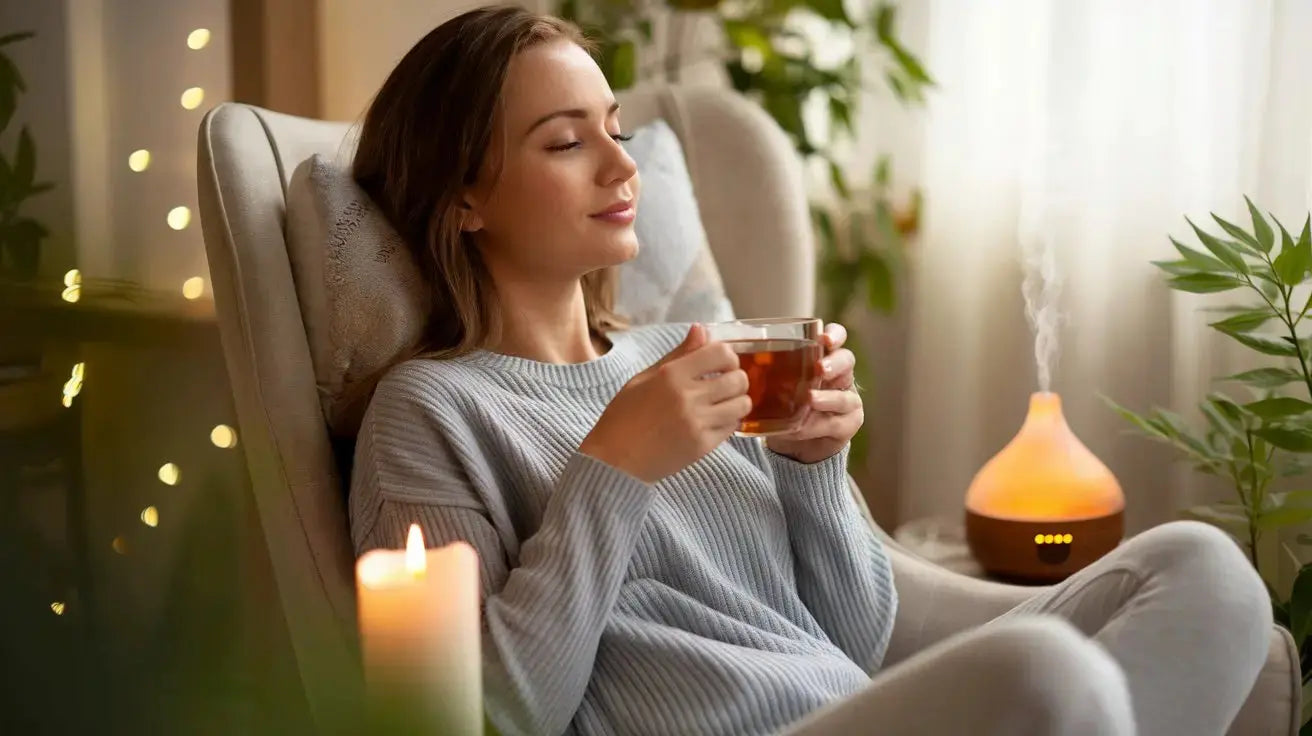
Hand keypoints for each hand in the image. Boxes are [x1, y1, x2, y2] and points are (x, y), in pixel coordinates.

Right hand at [580, 324, 751, 482]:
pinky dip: (729, 421)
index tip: (721, 364)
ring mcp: (697, 423)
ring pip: (742, 404)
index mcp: (671, 375)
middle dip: (736, 378)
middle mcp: (687, 396)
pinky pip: (732, 427)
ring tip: (723, 403)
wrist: (614, 461)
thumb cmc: (624, 416)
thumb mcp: (645, 378)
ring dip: (737, 400)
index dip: (727, 356)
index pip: (721, 353)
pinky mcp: (702, 446)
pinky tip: (714, 420)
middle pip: (738, 378)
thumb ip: (678, 354)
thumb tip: (701, 329)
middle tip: (725, 383)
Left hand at [765, 322, 862, 464]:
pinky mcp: (847, 425)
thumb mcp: (775, 386)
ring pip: (845, 397)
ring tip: (810, 399)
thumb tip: (739, 363)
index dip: (834, 335)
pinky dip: (816, 425)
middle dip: (834, 363)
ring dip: (827, 398)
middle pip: (847, 361)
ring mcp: (848, 401)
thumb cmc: (784, 406)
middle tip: (819, 369)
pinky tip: (802, 426)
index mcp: (824, 358)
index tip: (824, 338)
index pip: (837, 338)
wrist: (795, 444)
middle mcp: (841, 376)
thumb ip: (766, 373)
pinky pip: (834, 424)